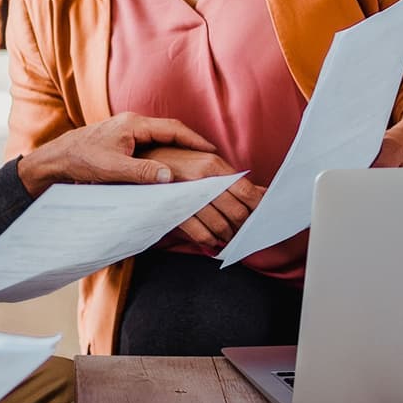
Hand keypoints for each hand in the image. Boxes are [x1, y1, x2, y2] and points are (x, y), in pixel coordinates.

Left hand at [17, 112, 218, 196]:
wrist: (57, 158)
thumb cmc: (82, 161)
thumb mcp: (113, 170)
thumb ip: (142, 173)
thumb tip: (170, 177)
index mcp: (133, 125)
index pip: (172, 129)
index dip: (194, 140)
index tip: (213, 150)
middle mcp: (131, 122)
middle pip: (170, 129)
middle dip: (191, 141)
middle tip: (212, 155)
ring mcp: (126, 128)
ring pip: (160, 134)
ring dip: (178, 145)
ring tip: (197, 159)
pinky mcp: (121, 137)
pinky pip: (150, 140)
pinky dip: (165, 149)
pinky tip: (170, 161)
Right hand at [137, 144, 265, 250]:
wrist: (139, 160)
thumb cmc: (175, 160)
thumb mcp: (205, 162)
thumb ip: (233, 178)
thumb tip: (263, 193)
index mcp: (213, 164)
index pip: (246, 191)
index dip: (258, 207)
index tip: (261, 215)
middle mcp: (203, 180)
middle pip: (237, 211)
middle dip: (243, 225)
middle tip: (242, 228)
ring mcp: (188, 197)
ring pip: (221, 226)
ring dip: (228, 234)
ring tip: (227, 235)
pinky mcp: (175, 211)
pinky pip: (201, 234)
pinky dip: (210, 241)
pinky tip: (212, 240)